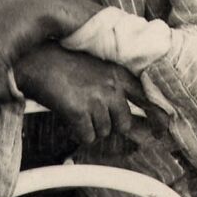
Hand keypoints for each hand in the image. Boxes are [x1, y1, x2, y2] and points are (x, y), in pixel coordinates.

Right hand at [14, 43, 168, 144]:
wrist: (35, 60)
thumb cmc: (63, 63)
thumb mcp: (97, 68)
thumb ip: (115, 88)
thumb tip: (128, 118)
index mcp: (119, 74)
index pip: (149, 100)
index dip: (158, 120)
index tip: (161, 133)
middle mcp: (112, 87)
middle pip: (124, 123)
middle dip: (110, 124)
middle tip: (92, 115)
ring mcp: (97, 99)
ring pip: (104, 131)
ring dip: (91, 127)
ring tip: (76, 108)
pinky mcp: (80, 111)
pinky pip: (87, 136)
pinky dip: (78, 132)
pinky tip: (69, 117)